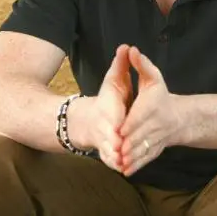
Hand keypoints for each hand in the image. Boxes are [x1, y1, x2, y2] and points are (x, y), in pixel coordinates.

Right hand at [73, 44, 134, 172]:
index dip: (116, 122)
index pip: (111, 116)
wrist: (89, 121)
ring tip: (123, 163)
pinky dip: (115, 165)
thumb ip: (121, 66)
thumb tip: (127, 46)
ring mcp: (104, 142)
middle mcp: (104, 128)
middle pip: (108, 137)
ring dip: (115, 158)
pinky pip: (110, 161)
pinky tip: (124, 170)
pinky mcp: (107, 153)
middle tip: (122, 150)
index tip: (120, 127)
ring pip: (109, 152)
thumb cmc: (106, 99)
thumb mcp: (113, 80)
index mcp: (107, 110)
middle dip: (114, 143)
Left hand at [118, 46, 182, 175]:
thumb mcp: (153, 78)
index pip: (141, 115)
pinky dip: (136, 165)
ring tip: (119, 161)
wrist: (179, 118)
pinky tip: (126, 170)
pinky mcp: (155, 150)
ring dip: (132, 156)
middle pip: (140, 134)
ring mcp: (156, 139)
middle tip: (116, 148)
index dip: (131, 122)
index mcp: (153, 107)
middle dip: (129, 142)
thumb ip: (142, 64)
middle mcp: (156, 124)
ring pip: (143, 148)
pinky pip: (145, 158)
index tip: (120, 129)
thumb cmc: (162, 96)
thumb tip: (131, 49)